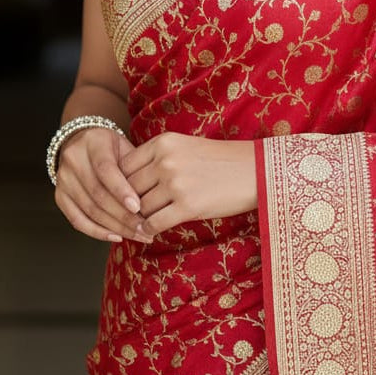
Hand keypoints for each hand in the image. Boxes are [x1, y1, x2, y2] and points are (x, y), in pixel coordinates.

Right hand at [54, 127, 152, 243]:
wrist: (82, 140)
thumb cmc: (111, 146)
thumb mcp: (124, 146)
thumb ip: (135, 166)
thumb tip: (152, 196)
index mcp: (93, 142)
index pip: (105, 169)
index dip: (121, 190)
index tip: (138, 207)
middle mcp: (73, 160)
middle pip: (97, 194)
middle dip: (123, 216)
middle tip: (145, 228)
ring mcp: (63, 179)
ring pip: (89, 210)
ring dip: (115, 227)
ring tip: (137, 235)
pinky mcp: (59, 196)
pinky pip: (77, 220)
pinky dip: (97, 232)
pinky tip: (116, 236)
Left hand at [121, 133, 256, 237]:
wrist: (255, 170)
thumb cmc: (220, 161)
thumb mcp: (184, 147)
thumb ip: (157, 159)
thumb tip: (127, 184)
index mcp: (163, 142)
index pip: (124, 166)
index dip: (120, 184)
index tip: (124, 196)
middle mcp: (166, 160)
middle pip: (129, 188)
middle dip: (128, 204)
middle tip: (128, 215)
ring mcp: (176, 183)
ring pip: (141, 207)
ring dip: (141, 218)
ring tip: (141, 224)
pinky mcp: (188, 206)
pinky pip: (155, 223)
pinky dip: (150, 230)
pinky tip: (152, 232)